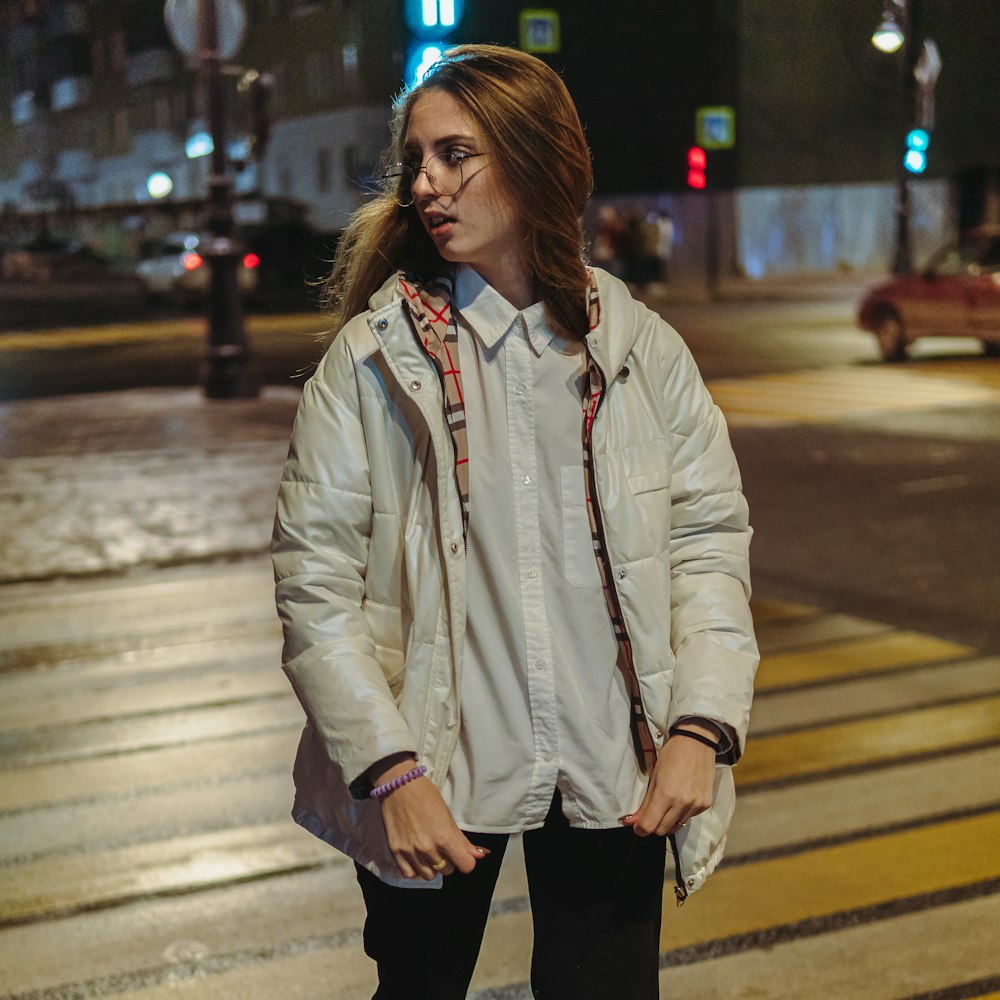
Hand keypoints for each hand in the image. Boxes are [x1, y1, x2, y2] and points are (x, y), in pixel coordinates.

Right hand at [374, 759, 488, 879]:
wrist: (398, 786)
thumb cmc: (425, 795)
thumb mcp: (447, 815)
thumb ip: (462, 839)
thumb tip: (481, 854)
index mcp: (444, 837)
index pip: (466, 866)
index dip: (466, 860)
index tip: (460, 853)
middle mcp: (428, 848)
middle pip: (447, 871)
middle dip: (448, 860)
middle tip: (441, 846)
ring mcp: (410, 851)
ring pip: (429, 876)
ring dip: (431, 866)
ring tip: (428, 851)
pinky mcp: (395, 852)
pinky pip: (409, 874)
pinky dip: (415, 869)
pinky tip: (416, 857)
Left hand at [621, 725, 716, 836]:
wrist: (697, 742)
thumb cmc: (671, 755)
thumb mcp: (654, 777)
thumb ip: (645, 803)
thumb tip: (631, 821)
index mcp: (665, 794)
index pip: (650, 826)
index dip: (640, 829)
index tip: (637, 826)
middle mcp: (682, 803)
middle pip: (663, 830)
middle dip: (653, 826)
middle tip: (650, 815)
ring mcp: (696, 805)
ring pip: (677, 827)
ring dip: (668, 821)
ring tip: (667, 805)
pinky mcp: (706, 804)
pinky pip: (689, 818)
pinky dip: (682, 814)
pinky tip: (681, 798)